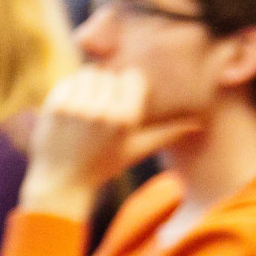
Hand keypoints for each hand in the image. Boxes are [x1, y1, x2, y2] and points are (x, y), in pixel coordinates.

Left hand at [19, 67, 202, 217]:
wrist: (62, 181)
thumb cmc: (105, 165)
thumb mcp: (138, 150)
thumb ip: (168, 133)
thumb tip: (200, 125)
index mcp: (126, 119)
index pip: (133, 78)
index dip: (129, 87)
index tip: (123, 100)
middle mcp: (102, 111)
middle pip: (110, 75)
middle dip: (108, 87)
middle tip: (103, 106)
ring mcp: (76, 107)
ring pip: (89, 74)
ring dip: (90, 85)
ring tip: (88, 105)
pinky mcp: (55, 106)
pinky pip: (70, 81)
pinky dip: (72, 89)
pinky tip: (73, 108)